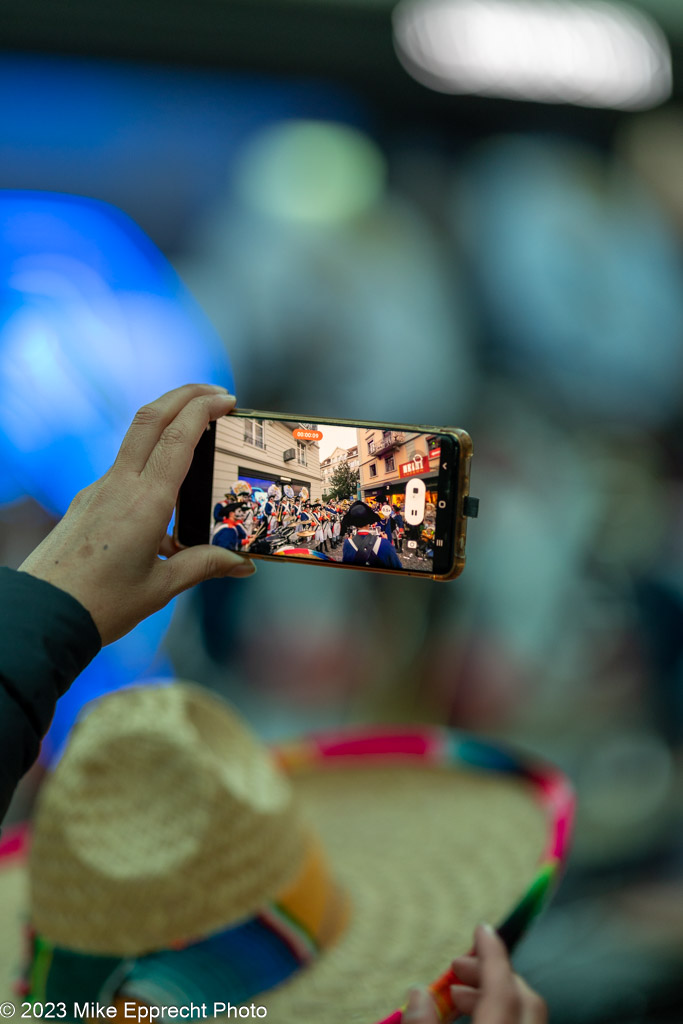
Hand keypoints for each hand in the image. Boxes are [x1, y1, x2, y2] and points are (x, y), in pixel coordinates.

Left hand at [19, 383, 255, 644]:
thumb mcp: (162, 586)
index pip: (178, 437)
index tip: (227, 400)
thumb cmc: (101, 604)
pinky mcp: (89, 501)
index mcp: (145, 502)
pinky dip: (151, 460)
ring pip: (136, 438)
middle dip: (185, 395)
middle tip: (216, 393)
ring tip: (197, 429)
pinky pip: (125, 468)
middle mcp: (120, 486)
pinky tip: (167, 492)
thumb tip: (243, 562)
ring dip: (167, 421)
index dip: (203, 409)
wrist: (44, 613)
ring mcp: (99, 489)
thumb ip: (205, 565)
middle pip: (151, 418)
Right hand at [402, 924, 546, 1023]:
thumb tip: (418, 992)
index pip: (503, 987)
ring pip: (528, 1015)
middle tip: (459, 969)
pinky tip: (477, 1021)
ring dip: (498, 997)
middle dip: (494, 974)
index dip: (492, 953)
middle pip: (524, 997)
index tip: (481, 929)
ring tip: (459, 997)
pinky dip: (505, 1016)